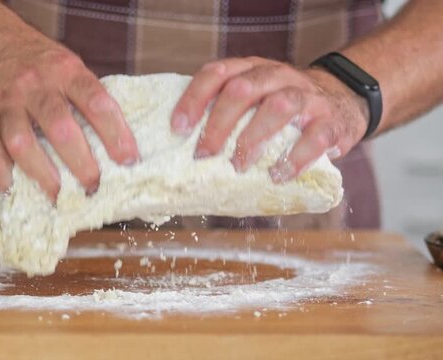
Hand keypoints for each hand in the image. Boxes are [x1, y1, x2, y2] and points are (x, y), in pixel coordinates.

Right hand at [0, 25, 138, 199]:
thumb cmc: (32, 58)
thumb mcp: (65, 63)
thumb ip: (84, 95)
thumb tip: (115, 139)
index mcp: (64, 70)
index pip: (96, 102)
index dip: (116, 133)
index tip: (129, 159)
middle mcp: (34, 84)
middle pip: (60, 128)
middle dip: (81, 162)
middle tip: (94, 185)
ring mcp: (4, 101)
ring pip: (22, 143)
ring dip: (42, 174)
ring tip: (58, 194)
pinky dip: (1, 173)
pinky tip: (14, 187)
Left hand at [170, 57, 368, 182]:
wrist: (344, 99)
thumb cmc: (283, 107)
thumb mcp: (255, 98)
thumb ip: (226, 110)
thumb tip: (183, 145)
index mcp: (252, 69)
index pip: (216, 73)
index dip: (194, 99)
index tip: (178, 128)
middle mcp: (278, 75)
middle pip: (243, 89)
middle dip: (218, 124)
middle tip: (204, 154)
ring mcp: (308, 95)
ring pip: (279, 106)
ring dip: (253, 138)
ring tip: (239, 165)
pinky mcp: (332, 120)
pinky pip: (315, 137)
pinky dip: (294, 158)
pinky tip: (278, 174)